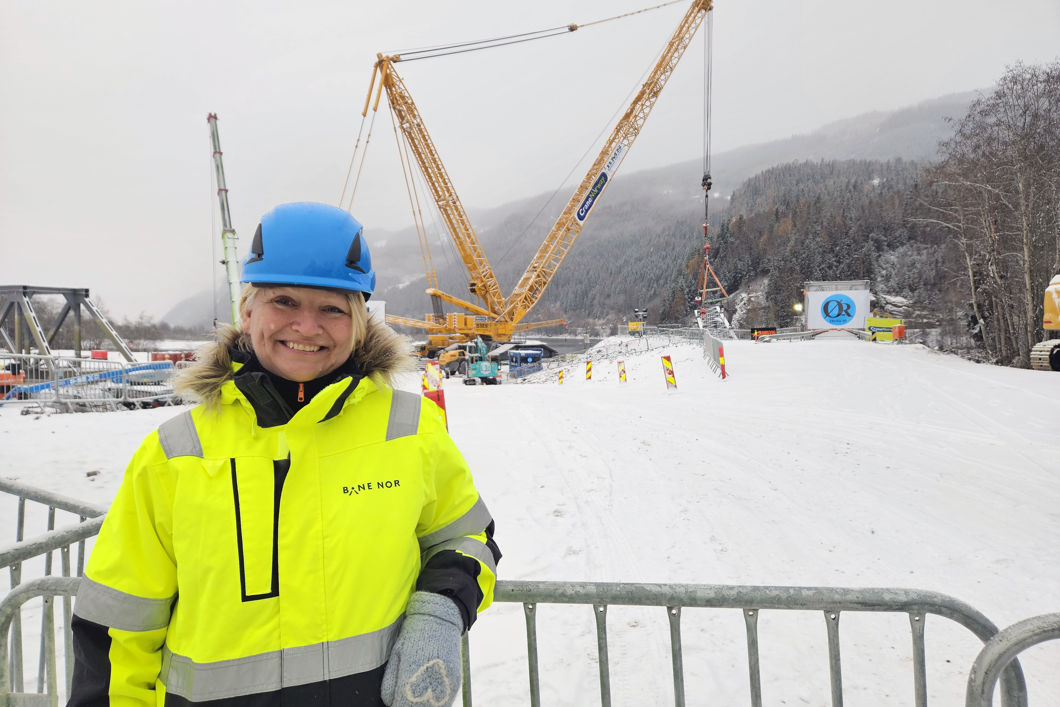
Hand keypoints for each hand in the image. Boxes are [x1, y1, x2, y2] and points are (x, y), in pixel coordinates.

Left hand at [381, 592, 462, 706]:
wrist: (439, 618)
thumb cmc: (413, 636)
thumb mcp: (395, 658)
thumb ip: (390, 685)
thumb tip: (391, 702)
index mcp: (411, 678)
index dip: (396, 706)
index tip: (395, 702)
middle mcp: (430, 684)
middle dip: (409, 706)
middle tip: (404, 700)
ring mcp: (446, 684)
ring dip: (424, 706)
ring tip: (416, 699)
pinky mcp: (456, 681)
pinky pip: (446, 701)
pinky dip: (436, 703)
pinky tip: (429, 696)